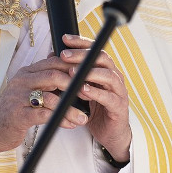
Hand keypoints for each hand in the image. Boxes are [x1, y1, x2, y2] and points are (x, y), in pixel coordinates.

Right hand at [0, 51, 88, 154]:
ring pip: (51, 98)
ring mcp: (18, 98)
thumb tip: (65, 61)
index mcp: (27, 73)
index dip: (74, 68)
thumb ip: (46, 77)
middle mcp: (21, 82)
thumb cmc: (16, 108)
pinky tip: (70, 124)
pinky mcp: (18, 116)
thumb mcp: (29, 88)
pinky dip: (60, 120)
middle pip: (53, 76)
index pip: (54, 62)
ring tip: (83, 117)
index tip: (90, 76)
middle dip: (75, 86)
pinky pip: (44, 115)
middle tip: (90, 95)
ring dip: (70, 108)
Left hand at [58, 33, 131, 161]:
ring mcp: (119, 92)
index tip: (65, 39)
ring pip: (108, 75)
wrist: (110, 133)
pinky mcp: (119, 107)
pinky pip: (108, 97)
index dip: (81, 42)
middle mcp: (114, 77)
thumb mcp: (81, 89)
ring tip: (72, 72)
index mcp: (106, 70)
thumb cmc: (95, 110)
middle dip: (82, 55)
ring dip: (89, 72)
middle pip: (101, 58)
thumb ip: (71, 75)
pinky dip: (95, 93)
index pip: (95, 50)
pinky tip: (83, 90)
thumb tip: (52, 57)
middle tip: (64, 55)